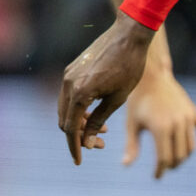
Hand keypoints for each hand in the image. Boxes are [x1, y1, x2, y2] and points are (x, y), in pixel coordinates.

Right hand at [56, 17, 152, 167]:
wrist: (130, 34)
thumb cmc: (130, 67)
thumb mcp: (117, 99)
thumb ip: (99, 121)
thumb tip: (87, 142)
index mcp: (80, 93)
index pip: (71, 129)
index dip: (75, 147)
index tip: (79, 162)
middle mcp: (68, 83)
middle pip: (65, 120)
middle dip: (79, 136)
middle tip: (99, 144)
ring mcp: (68, 74)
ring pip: (66, 108)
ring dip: (80, 122)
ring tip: (102, 129)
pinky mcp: (73, 69)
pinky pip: (69, 95)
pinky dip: (79, 108)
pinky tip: (97, 112)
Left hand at [122, 68, 195, 177]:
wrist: (150, 75)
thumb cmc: (137, 100)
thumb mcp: (131, 124)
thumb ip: (131, 146)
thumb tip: (126, 166)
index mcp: (161, 128)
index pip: (164, 159)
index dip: (160, 170)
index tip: (156, 176)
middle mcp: (177, 124)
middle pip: (179, 155)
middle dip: (171, 165)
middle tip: (164, 168)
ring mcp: (187, 117)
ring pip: (190, 147)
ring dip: (184, 157)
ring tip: (174, 161)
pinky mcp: (193, 112)